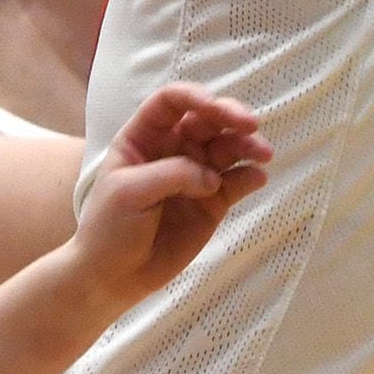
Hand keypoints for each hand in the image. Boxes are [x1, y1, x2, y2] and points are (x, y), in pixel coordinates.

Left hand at [64, 85, 270, 323]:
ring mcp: (196, 175)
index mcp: (144, 137)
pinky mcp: (213, 202)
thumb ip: (172, 175)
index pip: (171, 102)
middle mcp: (174, 149)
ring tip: (263, 153)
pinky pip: (237, 182)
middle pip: (207, 119)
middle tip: (250, 125)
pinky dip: (250, 176)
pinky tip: (257, 177)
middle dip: (230, 116)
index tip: (213, 106)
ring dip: (247, 145)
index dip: (193, 96)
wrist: (114, 276)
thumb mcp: (129, 192)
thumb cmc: (110, 227)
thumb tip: (212, 177)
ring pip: (228, 148)